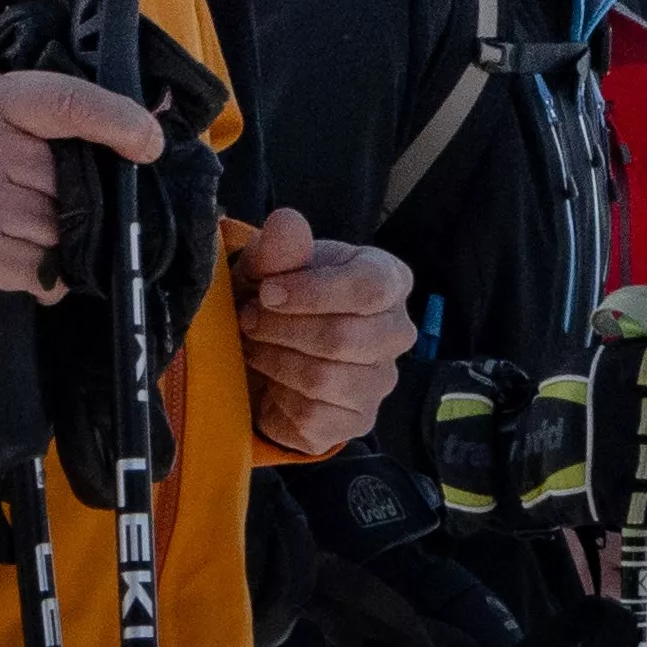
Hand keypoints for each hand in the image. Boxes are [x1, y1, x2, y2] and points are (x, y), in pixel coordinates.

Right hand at [0, 69, 159, 311]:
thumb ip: (48, 116)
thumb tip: (143, 126)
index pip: (69, 102)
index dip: (120, 121)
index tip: (149, 143)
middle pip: (69, 175)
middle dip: (75, 198)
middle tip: (57, 206)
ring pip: (60, 225)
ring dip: (60, 239)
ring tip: (29, 234)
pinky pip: (43, 269)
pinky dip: (47, 276)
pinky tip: (27, 267)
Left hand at [232, 208, 417, 456]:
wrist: (277, 346)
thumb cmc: (287, 296)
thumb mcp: (276, 264)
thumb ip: (281, 247)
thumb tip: (285, 224)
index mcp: (390, 280)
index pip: (369, 289)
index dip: (312, 292)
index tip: (267, 291)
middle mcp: (397, 333)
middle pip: (342, 338)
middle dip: (281, 330)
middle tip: (248, 320)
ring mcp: (379, 382)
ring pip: (323, 380)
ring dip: (274, 362)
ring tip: (254, 347)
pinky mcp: (356, 422)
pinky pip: (312, 417)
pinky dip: (277, 399)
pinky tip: (269, 382)